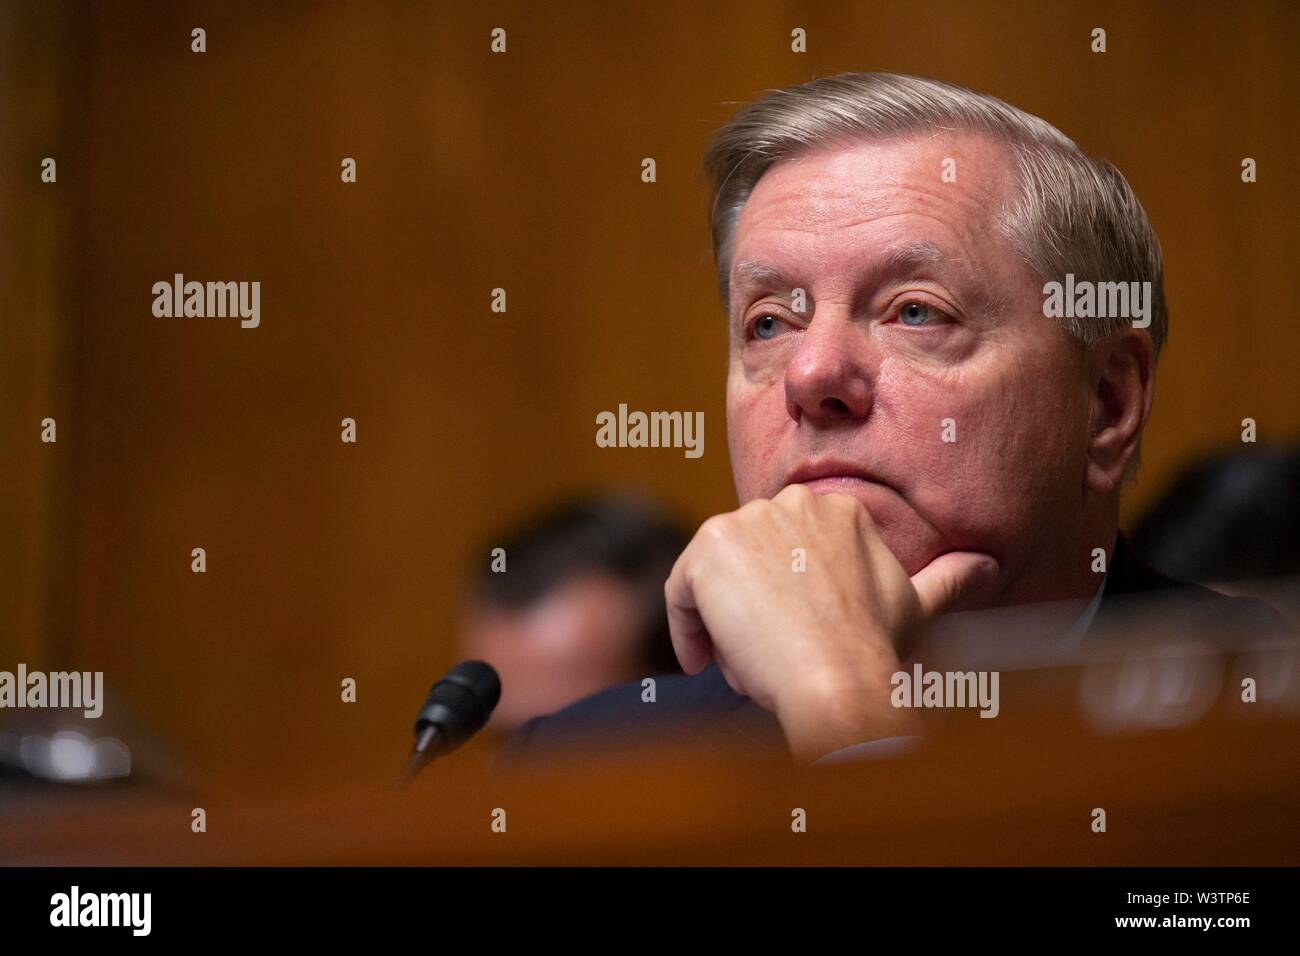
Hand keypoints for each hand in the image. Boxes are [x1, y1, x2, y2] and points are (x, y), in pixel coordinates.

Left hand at [664, 483, 997, 762]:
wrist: (838, 681)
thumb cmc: (876, 652)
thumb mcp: (915, 607)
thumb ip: (947, 579)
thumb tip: (988, 564)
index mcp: (836, 509)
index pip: (783, 553)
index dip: (784, 601)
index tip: (792, 638)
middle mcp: (789, 502)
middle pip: (747, 566)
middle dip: (754, 615)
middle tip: (774, 659)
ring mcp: (746, 521)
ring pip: (714, 582)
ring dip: (725, 627)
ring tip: (752, 664)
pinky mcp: (707, 549)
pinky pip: (678, 592)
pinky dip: (685, 629)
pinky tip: (706, 661)